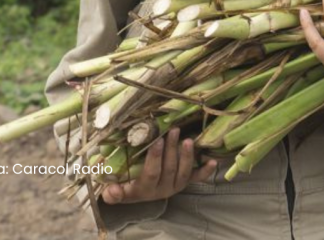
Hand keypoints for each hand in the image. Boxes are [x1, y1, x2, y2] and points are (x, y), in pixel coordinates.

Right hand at [101, 128, 216, 204]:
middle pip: (169, 169)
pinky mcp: (185, 182)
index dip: (154, 158)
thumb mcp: (115, 190)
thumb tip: (111, 191)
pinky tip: (213, 161)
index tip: (156, 141)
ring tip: (188, 140)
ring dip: (188, 157)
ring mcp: (175, 185)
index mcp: (145, 189)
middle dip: (171, 150)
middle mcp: (163, 189)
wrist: (137, 193)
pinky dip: (205, 171)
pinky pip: (197, 178)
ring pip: (184, 173)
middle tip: (173, 131)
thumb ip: (112, 193)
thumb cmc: (124, 185)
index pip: (151, 173)